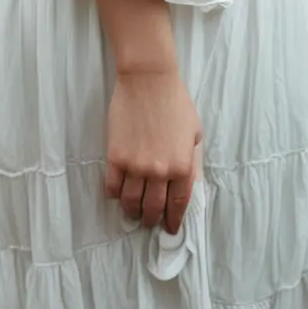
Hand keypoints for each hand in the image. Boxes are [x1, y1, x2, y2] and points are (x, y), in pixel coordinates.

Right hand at [103, 65, 202, 233]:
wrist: (148, 79)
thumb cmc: (175, 101)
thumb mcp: (194, 132)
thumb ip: (192, 161)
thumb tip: (189, 185)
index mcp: (182, 166)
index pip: (178, 204)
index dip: (173, 220)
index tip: (170, 228)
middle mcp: (160, 171)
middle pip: (153, 208)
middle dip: (151, 219)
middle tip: (149, 221)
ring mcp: (136, 166)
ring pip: (131, 203)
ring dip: (132, 211)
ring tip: (132, 211)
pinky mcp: (116, 157)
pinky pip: (113, 187)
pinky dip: (114, 195)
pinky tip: (117, 193)